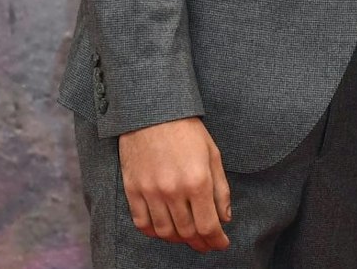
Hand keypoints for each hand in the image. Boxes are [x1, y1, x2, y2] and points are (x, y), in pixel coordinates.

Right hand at [118, 117, 232, 251]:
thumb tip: (224, 219)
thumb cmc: (187, 131)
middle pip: (187, 232)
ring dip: (178, 239)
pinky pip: (142, 223)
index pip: (208, 226)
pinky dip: (154, 232)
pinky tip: (164, 230)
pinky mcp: (132, 189)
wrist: (152, 112)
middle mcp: (173, 191)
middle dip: (200, 243)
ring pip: (165, 232)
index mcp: (197, 181)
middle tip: (207, 244)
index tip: (221, 244)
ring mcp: (150, 192)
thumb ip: (220, 189)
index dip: (216, 240)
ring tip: (188, 237)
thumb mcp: (213, 155)